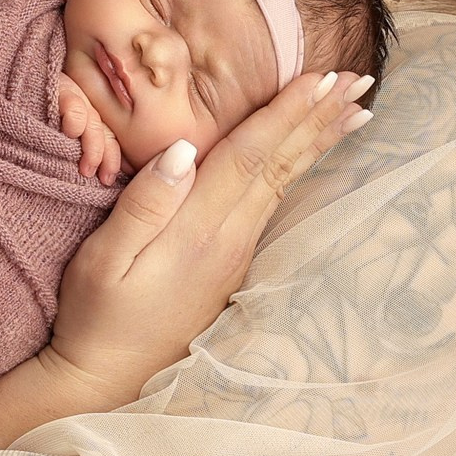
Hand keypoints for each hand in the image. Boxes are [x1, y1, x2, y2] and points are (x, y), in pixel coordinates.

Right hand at [40, 69, 373, 407]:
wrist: (106, 379)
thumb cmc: (96, 316)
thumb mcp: (104, 259)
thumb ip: (144, 204)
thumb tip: (185, 150)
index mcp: (197, 231)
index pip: (249, 156)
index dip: (285, 114)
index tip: (320, 77)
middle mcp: (228, 241)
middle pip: (280, 166)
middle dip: (319, 120)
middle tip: (359, 81)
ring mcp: (235, 255)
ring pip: (284, 183)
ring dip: (318, 142)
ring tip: (354, 111)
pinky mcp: (231, 266)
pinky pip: (274, 202)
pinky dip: (298, 170)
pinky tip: (308, 156)